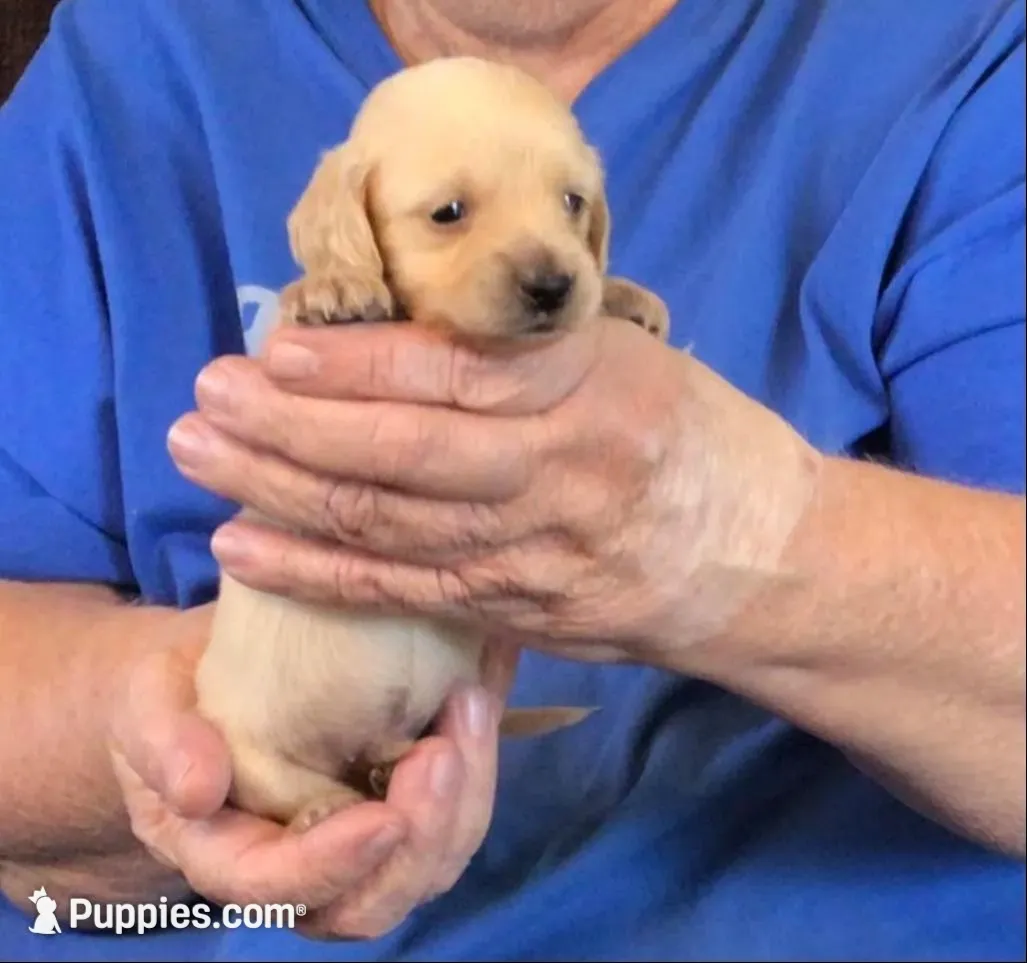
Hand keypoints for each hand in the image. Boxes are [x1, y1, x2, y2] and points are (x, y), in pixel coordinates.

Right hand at [107, 626, 518, 938]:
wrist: (215, 677)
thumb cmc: (172, 696)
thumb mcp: (146, 705)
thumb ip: (161, 743)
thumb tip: (196, 789)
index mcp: (227, 856)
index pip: (277, 889)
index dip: (332, 865)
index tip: (384, 816)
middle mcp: (299, 870)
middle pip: (370, 902)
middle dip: (420, 839)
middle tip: (443, 751)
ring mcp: (356, 843)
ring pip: (425, 866)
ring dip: (462, 800)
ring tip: (468, 708)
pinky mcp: (397, 804)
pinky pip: (451, 817)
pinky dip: (474, 769)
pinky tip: (475, 701)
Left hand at [167, 318, 820, 669]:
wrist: (763, 558)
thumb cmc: (692, 437)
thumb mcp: (625, 359)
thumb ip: (520, 353)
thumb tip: (388, 339)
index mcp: (593, 387)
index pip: (453, 371)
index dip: (353, 364)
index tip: (271, 348)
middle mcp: (563, 473)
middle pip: (402, 453)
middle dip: (288, 428)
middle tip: (204, 402)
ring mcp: (539, 554)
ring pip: (391, 525)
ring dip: (281, 493)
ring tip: (200, 462)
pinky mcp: (523, 611)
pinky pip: (408, 593)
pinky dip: (321, 574)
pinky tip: (248, 550)